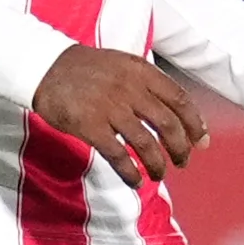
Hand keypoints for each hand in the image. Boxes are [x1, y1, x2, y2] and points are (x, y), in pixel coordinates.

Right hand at [30, 45, 210, 190]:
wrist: (43, 66)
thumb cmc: (85, 69)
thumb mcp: (122, 65)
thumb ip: (147, 85)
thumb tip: (176, 115)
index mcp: (140, 71)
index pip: (180, 100)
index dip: (195, 125)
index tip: (200, 142)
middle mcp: (129, 88)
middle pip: (168, 125)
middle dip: (181, 148)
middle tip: (182, 161)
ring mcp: (109, 107)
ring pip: (146, 143)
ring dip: (158, 164)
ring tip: (158, 173)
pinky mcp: (90, 125)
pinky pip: (118, 155)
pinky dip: (130, 172)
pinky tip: (134, 180)